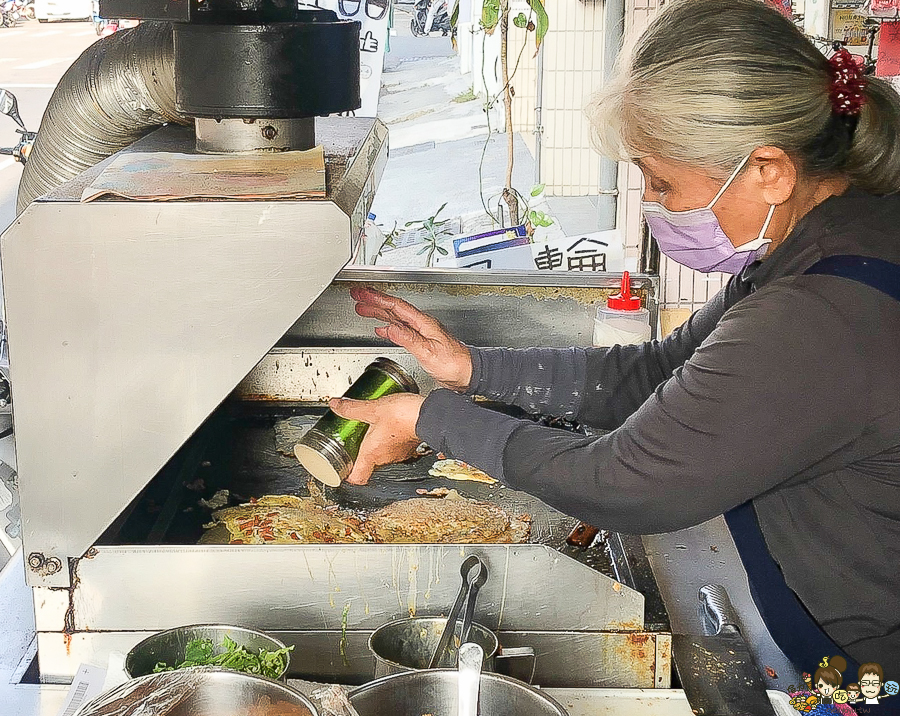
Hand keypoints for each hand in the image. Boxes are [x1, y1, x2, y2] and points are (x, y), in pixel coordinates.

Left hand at [329, 393, 425, 484]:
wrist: (431, 415)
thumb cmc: (404, 417)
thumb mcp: (373, 409)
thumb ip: (353, 408)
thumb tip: (336, 405)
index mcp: (372, 454)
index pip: (357, 477)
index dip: (346, 475)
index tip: (340, 468)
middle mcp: (386, 458)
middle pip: (368, 465)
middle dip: (359, 454)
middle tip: (352, 442)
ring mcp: (399, 453)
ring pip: (382, 456)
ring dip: (375, 446)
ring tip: (369, 430)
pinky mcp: (409, 446)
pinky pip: (394, 448)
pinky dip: (389, 440)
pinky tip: (387, 426)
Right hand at [350, 286, 472, 390]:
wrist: (468, 373)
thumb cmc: (454, 363)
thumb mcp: (428, 352)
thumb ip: (408, 339)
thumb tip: (389, 328)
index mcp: (423, 324)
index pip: (396, 306)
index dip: (378, 299)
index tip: (363, 293)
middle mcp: (422, 325)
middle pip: (393, 308)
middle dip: (374, 301)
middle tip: (357, 295)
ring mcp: (421, 333)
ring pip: (395, 317)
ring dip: (378, 312)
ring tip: (362, 309)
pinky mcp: (421, 342)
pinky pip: (400, 330)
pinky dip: (387, 328)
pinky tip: (381, 329)